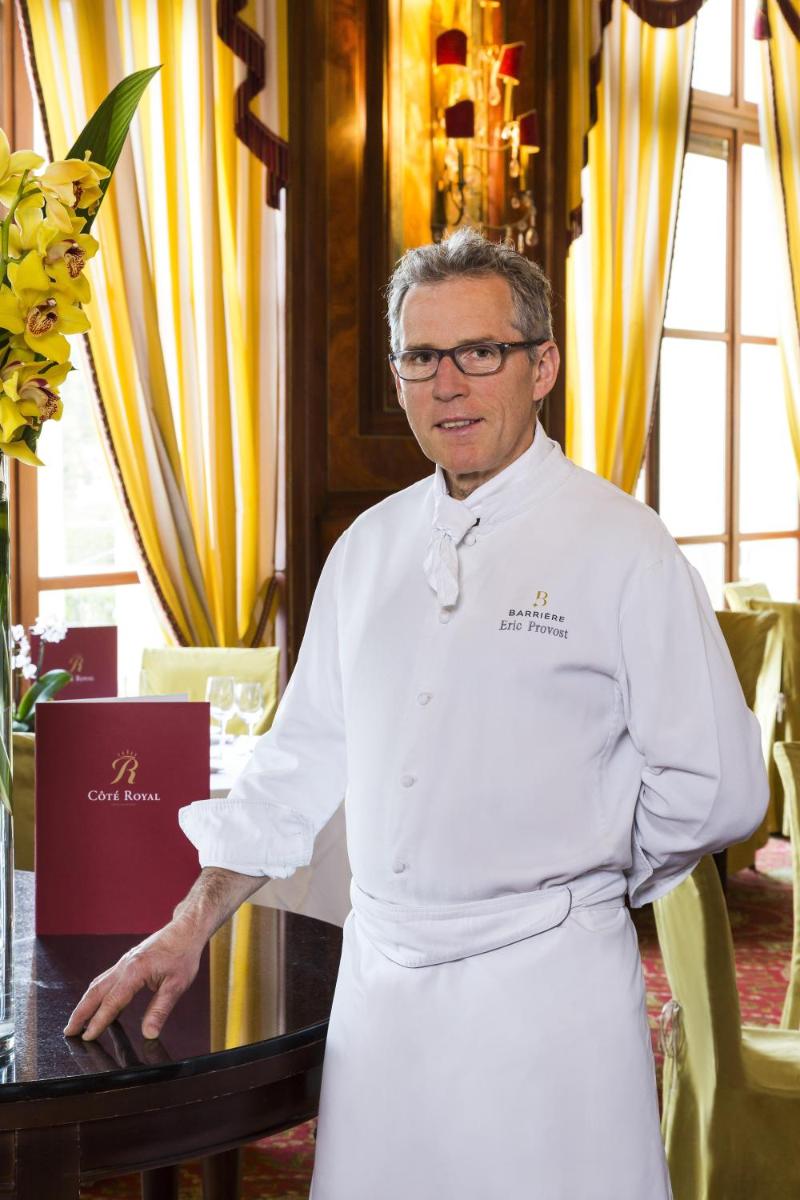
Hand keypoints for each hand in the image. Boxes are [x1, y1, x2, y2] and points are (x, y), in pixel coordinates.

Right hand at [63, 914, 205, 1041]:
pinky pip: (106, 980)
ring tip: (77, 1022)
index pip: (112, 1002)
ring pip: (98, 985)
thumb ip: (160, 1009)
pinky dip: (97, 994)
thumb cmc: (183, 955)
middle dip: (81, 1013)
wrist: (185, 930)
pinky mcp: (127, 962)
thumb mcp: (177, 985)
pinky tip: (99, 1004)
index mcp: (135, 971)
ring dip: (85, 1003)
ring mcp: (124, 962)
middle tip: (69, 1032)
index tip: (87, 1037)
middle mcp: (124, 966)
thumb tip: (149, 1033)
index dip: (99, 1021)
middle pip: (95, 992)